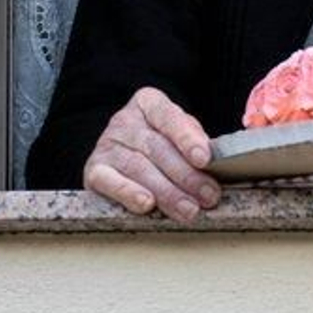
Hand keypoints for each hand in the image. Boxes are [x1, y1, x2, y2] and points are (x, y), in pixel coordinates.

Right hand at [83, 86, 221, 222]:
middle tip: (208, 196)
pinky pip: (110, 181)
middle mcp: (124, 120)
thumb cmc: (160, 143)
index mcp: (149, 103)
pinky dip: (128, 193)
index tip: (205, 159)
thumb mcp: (179, 133)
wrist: (121, 153)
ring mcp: (106, 144)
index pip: (169, 117)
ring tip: (189, 209)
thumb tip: (219, 160)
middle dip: (186, 175)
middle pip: (157, 148)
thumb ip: (195, 141)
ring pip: (139, 168)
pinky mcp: (94, 170)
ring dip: (167, 192)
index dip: (187, 138)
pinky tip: (146, 204)